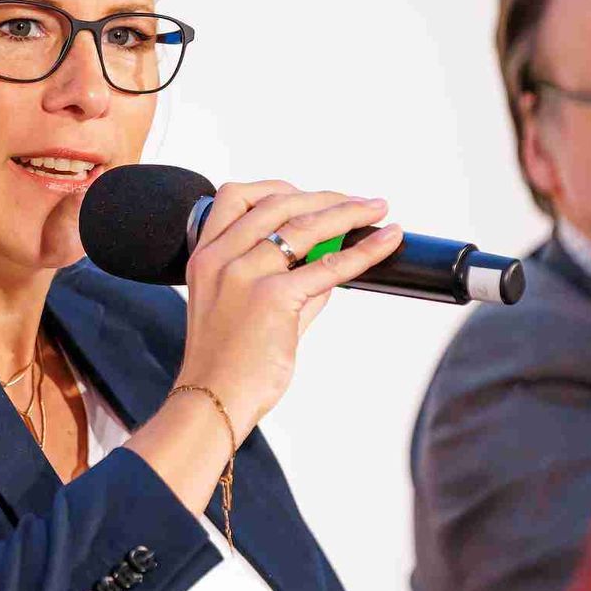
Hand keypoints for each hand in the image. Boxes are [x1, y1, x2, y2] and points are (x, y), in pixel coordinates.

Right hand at [177, 181, 402, 434]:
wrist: (213, 402)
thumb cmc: (225, 364)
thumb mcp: (241, 309)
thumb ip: (282, 282)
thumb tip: (327, 262)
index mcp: (205, 255)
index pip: (236, 197)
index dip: (279, 189)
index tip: (312, 196)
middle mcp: (221, 257)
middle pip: (276, 203)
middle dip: (324, 197)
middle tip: (358, 202)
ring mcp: (245, 274)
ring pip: (305, 226)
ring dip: (348, 212)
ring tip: (377, 209)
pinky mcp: (273, 297)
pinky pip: (328, 266)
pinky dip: (364, 251)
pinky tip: (386, 241)